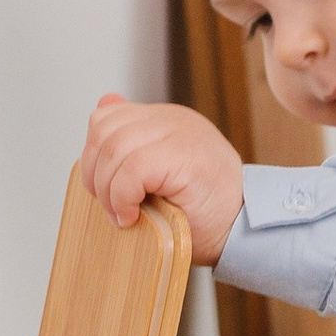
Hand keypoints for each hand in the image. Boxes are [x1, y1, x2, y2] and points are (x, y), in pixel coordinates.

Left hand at [82, 93, 243, 265]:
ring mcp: (180, 133)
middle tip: (111, 207)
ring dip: (109, 191)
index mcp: (165, 120)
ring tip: (123, 214)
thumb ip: (132, 142)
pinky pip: (132, 169)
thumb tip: (104, 104)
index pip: (107, 118)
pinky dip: (123, 197)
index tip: (103, 189)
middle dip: (95, 176)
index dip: (93, 156)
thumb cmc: (202, 211)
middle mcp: (172, 119)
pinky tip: (132, 215)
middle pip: (103, 132)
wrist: (242, 231)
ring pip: (114, 150)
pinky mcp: (184, 155)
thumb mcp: (159, 172)